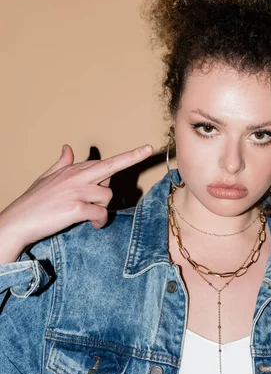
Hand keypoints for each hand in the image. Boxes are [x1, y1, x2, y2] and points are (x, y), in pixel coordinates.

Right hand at [0, 143, 152, 260]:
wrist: (17, 221)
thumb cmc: (33, 201)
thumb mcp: (46, 177)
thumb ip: (61, 163)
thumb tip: (68, 147)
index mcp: (72, 169)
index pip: (103, 162)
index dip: (126, 157)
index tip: (146, 148)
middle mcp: (76, 176)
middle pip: (110, 166)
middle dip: (132, 157)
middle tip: (150, 149)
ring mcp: (76, 192)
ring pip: (107, 196)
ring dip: (103, 209)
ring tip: (91, 216)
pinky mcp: (76, 209)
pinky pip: (100, 214)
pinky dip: (100, 222)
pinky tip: (93, 226)